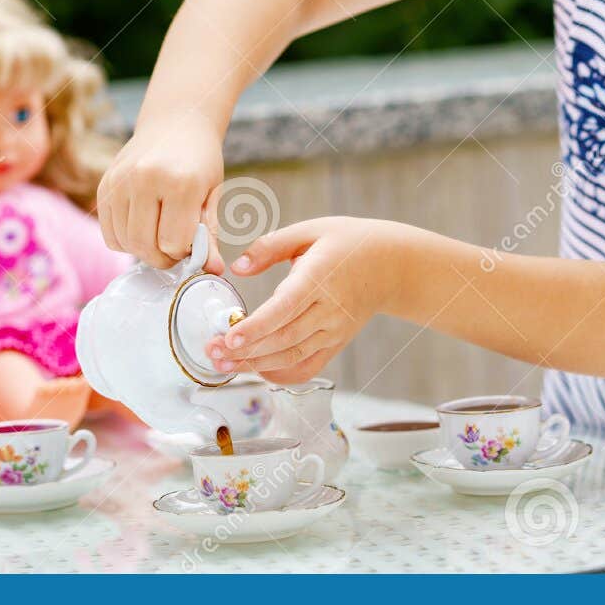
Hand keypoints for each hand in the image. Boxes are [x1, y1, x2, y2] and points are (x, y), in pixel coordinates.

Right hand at [97, 113, 225, 270]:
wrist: (176, 122)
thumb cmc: (200, 159)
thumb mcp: (212, 194)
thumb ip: (211, 234)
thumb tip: (214, 271)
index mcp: (179, 182)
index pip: (173, 243)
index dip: (185, 251)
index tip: (193, 242)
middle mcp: (145, 180)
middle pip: (145, 246)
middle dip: (163, 258)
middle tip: (176, 248)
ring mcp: (121, 181)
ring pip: (124, 243)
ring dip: (144, 251)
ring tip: (160, 236)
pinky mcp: (105, 185)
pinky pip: (109, 232)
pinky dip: (125, 240)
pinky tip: (143, 229)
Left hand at [206, 217, 409, 383]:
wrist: (391, 264)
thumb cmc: (349, 243)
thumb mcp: (310, 230)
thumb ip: (271, 246)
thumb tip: (238, 267)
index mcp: (319, 277)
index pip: (285, 307)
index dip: (257, 326)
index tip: (230, 337)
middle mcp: (328, 309)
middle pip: (283, 337)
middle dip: (244, 350)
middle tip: (212, 353)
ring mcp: (334, 330)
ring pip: (292, 356)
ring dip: (256, 364)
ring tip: (224, 365)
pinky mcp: (337, 342)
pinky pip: (309, 366)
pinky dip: (283, 375)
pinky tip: (258, 372)